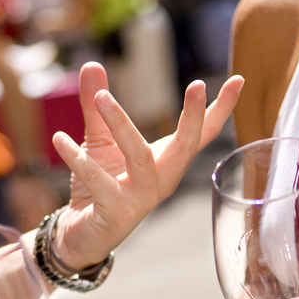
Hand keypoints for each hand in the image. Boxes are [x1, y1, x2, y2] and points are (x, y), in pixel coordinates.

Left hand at [51, 62, 243, 269]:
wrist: (80, 235)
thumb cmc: (98, 188)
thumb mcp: (99, 141)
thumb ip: (97, 106)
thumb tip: (91, 64)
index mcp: (165, 161)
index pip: (199, 134)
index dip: (220, 109)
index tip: (239, 79)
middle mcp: (161, 180)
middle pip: (186, 147)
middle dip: (194, 117)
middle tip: (198, 84)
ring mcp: (141, 199)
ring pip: (140, 158)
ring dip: (122, 125)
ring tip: (101, 98)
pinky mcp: (116, 213)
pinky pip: (99, 180)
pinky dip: (78, 158)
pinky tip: (60, 139)